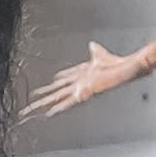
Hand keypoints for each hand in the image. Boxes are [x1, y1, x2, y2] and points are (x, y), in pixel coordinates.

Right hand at [20, 42, 141, 120]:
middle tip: (27, 108)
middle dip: (41, 101)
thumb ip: (95, 51)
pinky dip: (61, 106)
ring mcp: (82, 89)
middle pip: (56, 93)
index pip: (61, 82)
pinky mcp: (89, 91)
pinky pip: (71, 101)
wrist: (128, 68)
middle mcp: (79, 84)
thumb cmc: (116, 63)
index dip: (50, 86)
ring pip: (60, 98)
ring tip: (32, 111)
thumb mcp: (100, 54)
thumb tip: (92, 45)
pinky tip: (51, 111)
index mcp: (80, 76)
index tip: (37, 92)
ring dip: (45, 104)